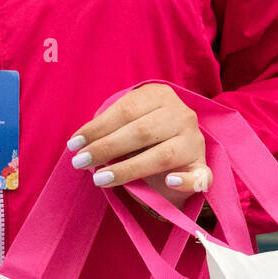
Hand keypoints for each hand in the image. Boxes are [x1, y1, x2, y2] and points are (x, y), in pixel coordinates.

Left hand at [64, 83, 211, 209]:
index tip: (73, 145)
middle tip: (80, 163)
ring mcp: (195, 142)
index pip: (126, 110)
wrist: (176, 161)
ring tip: (100, 180)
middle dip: (106, 148)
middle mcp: (182, 115)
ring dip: (128, 169)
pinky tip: (169, 182)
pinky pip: (199, 176)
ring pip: (162, 155)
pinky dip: (184, 180)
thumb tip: (80, 145)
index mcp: (161, 96)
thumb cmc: (143, 141)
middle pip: (141, 131)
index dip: (97, 128)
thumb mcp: (126, 126)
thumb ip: (109, 130)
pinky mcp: (203, 168)